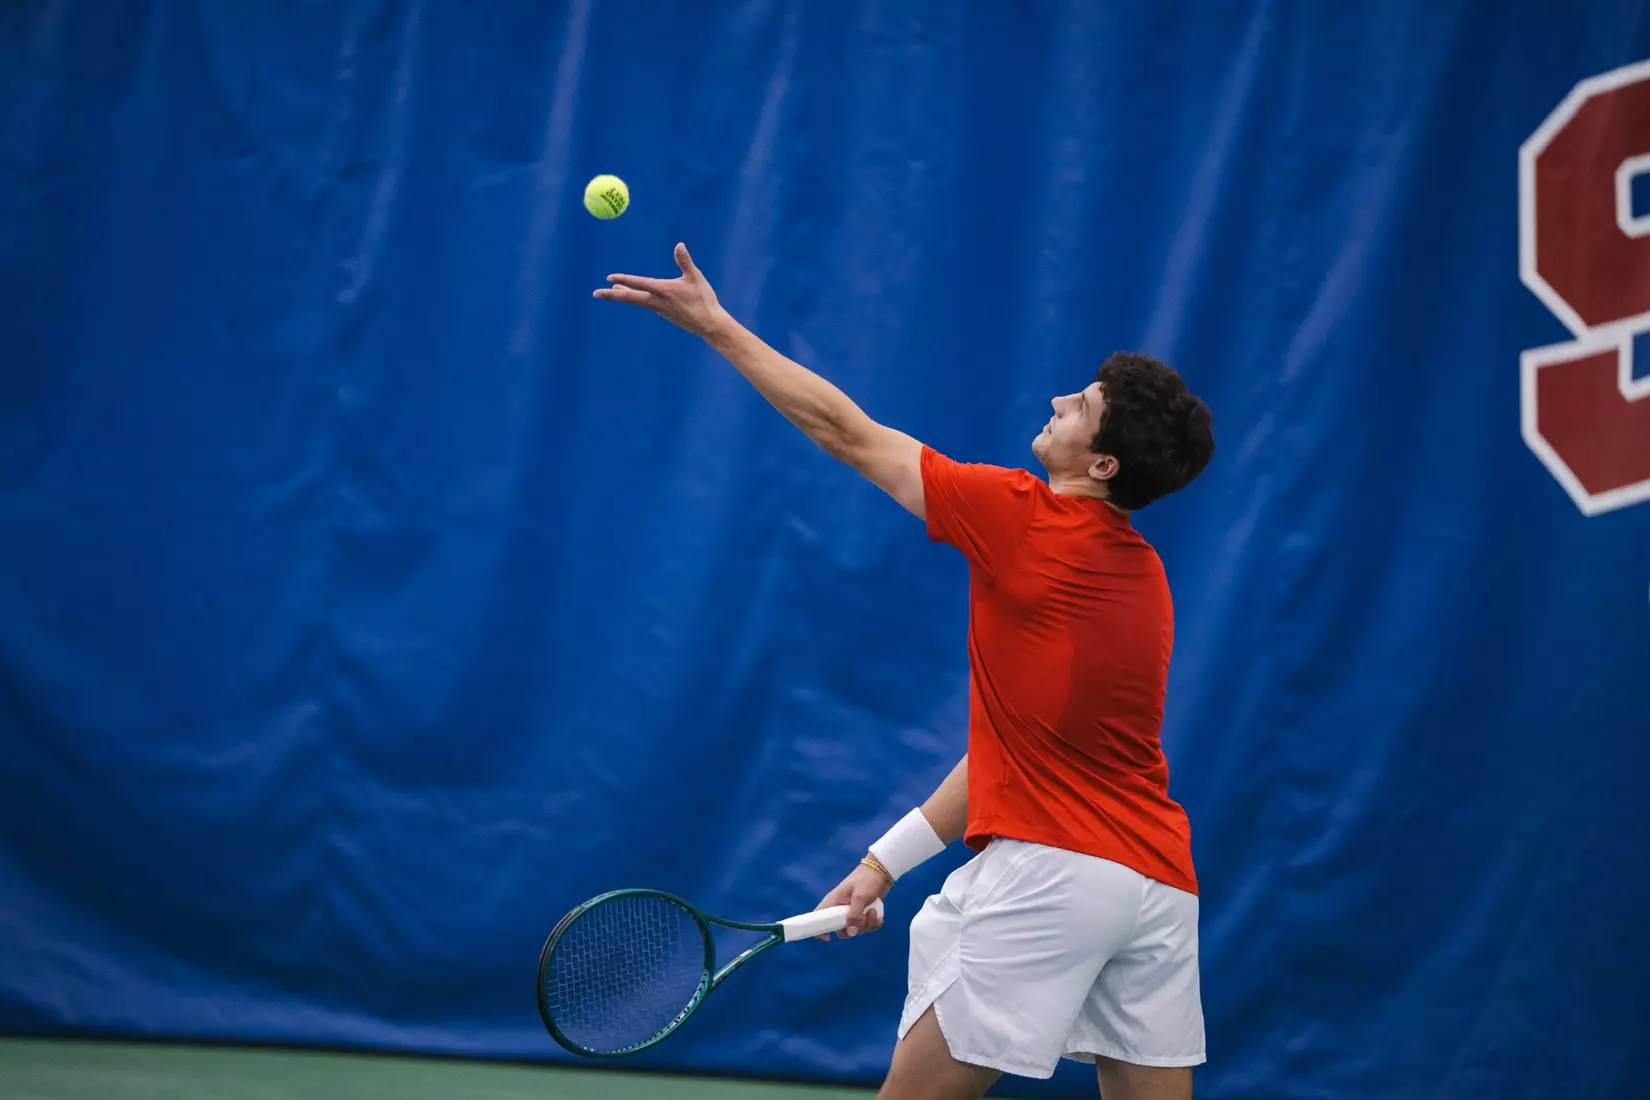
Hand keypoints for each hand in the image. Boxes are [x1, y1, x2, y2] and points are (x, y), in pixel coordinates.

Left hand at [593, 243, 731, 338]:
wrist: (709, 324)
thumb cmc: (704, 300)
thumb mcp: (695, 278)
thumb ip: (685, 261)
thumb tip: (679, 245)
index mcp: (664, 291)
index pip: (640, 284)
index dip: (624, 280)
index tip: (610, 278)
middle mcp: (658, 302)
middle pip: (630, 298)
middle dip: (612, 295)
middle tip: (596, 294)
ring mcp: (659, 309)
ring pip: (636, 301)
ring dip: (622, 296)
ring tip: (610, 291)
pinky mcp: (663, 313)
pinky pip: (643, 305)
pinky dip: (633, 299)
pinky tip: (631, 297)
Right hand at [813, 862, 889, 941]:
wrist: (882, 872)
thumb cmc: (866, 880)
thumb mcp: (860, 897)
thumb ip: (854, 915)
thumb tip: (851, 933)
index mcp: (833, 902)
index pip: (818, 918)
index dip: (819, 930)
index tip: (828, 938)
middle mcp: (840, 910)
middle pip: (841, 930)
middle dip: (854, 929)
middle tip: (863, 919)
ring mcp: (852, 913)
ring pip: (856, 930)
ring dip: (867, 925)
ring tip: (873, 912)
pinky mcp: (863, 914)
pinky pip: (866, 927)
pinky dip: (873, 924)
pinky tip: (878, 916)